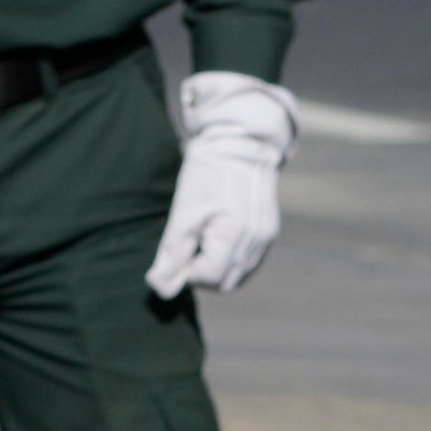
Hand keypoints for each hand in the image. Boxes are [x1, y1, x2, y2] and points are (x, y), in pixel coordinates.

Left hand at [152, 68, 299, 297]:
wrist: (238, 143)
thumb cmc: (206, 176)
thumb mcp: (182, 214)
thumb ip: (172, 255)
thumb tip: (160, 288)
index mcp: (234, 236)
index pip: (209, 279)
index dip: (189, 271)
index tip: (180, 250)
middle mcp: (256, 241)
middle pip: (227, 283)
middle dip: (204, 274)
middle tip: (190, 247)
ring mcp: (266, 237)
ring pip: (239, 275)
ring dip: (219, 268)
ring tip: (205, 239)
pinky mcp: (269, 232)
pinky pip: (250, 261)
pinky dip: (232, 259)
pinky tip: (220, 238)